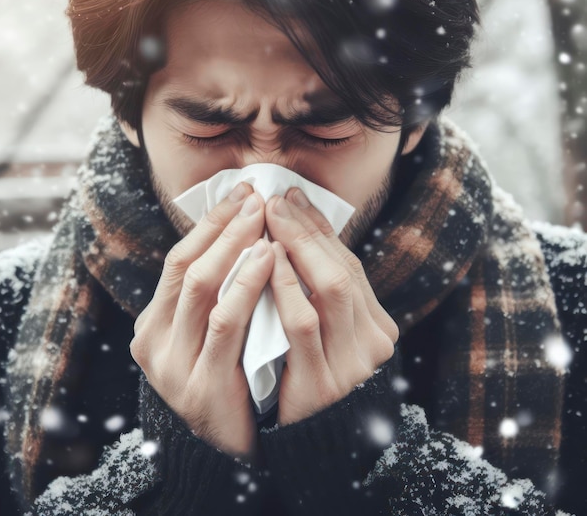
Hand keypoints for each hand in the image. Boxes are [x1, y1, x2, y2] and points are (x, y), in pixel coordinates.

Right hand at [130, 183, 273, 459]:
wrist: (230, 445)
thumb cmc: (228, 374)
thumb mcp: (210, 330)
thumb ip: (217, 290)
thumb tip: (244, 229)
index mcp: (154, 322)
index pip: (180, 258)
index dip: (210, 222)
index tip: (240, 191)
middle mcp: (153, 339)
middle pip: (186, 265)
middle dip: (222, 225)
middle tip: (255, 195)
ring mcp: (173, 364)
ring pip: (201, 287)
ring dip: (233, 246)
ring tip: (262, 217)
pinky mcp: (201, 386)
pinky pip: (225, 323)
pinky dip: (246, 285)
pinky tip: (268, 258)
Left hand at [265, 188, 398, 425]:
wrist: (312, 448)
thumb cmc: (310, 379)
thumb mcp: (326, 335)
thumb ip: (316, 294)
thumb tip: (292, 236)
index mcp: (376, 324)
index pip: (348, 262)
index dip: (320, 228)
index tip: (293, 195)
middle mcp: (372, 340)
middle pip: (341, 268)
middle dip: (307, 229)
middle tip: (276, 197)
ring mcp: (351, 363)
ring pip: (330, 288)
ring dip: (299, 247)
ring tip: (270, 217)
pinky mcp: (322, 383)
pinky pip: (303, 324)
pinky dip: (286, 287)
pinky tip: (266, 259)